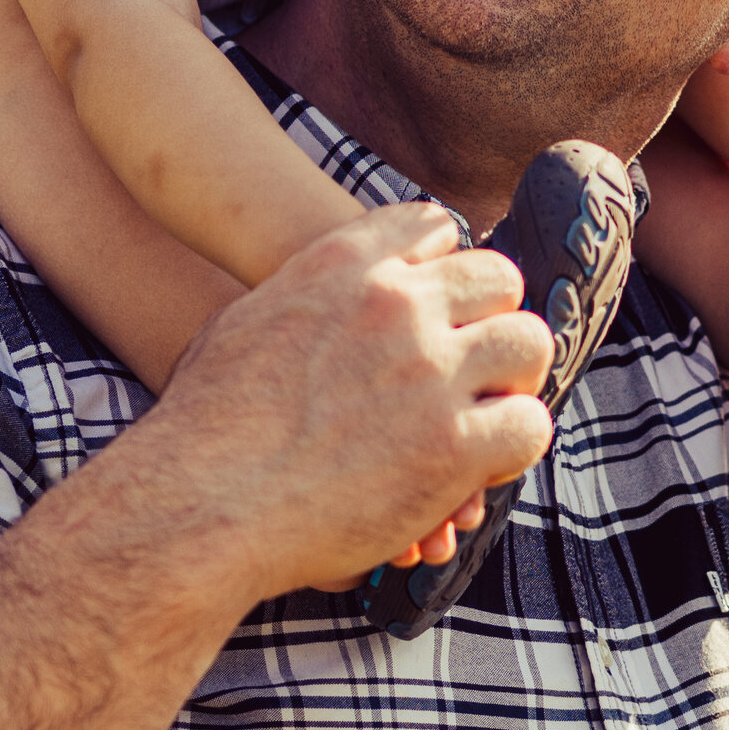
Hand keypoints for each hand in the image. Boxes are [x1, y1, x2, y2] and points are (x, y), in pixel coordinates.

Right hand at [154, 203, 554, 605]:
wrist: (198, 502)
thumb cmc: (206, 424)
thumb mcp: (248, 320)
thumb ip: (308, 295)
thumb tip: (332, 300)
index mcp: (343, 264)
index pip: (436, 227)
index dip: (445, 271)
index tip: (436, 312)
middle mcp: (395, 304)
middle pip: (498, 279)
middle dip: (491, 324)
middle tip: (475, 371)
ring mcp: (429, 371)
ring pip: (528, 345)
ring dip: (513, 383)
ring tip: (485, 419)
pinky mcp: (452, 445)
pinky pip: (529, 426)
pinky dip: (513, 448)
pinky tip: (480, 470)